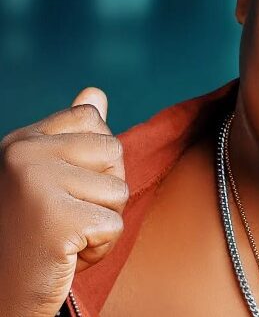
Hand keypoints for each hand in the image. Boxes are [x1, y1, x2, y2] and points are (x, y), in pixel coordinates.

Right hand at [0, 88, 127, 315]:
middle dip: (103, 193)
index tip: (62, 187)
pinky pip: (114, 224)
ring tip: (63, 237)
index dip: (93, 159)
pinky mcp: (56, 218)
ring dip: (102, 223)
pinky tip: (64, 255)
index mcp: (21, 141)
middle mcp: (23, 153)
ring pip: (119, 190)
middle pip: (114, 151)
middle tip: (64, 218)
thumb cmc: (29, 235)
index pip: (90, 118)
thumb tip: (96, 93)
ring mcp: (36, 182)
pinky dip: (99, 248)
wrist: (1, 292)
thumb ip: (71, 136)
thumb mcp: (47, 178)